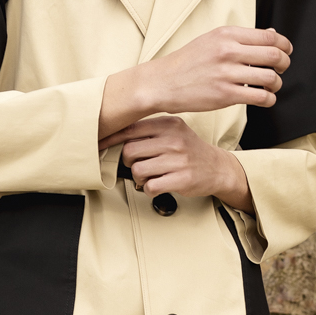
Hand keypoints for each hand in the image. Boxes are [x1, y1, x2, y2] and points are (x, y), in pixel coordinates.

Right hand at [99, 26, 290, 138]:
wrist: (162, 83)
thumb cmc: (187, 62)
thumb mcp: (212, 40)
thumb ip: (241, 38)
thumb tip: (272, 34)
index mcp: (226, 35)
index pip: (270, 36)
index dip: (284, 45)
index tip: (286, 52)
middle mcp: (228, 51)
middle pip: (274, 55)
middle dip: (284, 64)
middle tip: (281, 69)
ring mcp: (227, 74)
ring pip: (270, 78)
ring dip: (277, 84)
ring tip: (271, 86)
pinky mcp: (225, 95)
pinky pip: (260, 97)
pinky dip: (269, 99)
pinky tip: (265, 99)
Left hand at [108, 116, 252, 210]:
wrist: (217, 168)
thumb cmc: (189, 150)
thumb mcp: (173, 131)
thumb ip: (149, 131)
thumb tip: (115, 135)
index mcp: (168, 124)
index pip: (130, 130)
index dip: (110, 139)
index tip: (98, 145)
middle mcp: (173, 140)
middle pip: (129, 152)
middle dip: (129, 162)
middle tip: (138, 165)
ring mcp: (178, 160)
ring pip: (138, 171)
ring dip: (139, 178)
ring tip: (151, 176)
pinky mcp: (181, 179)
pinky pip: (150, 187)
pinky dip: (149, 189)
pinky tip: (158, 184)